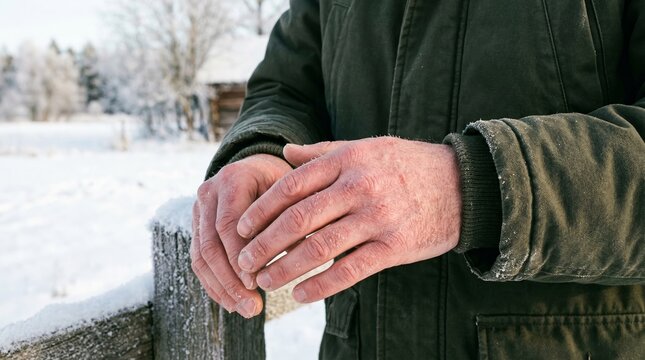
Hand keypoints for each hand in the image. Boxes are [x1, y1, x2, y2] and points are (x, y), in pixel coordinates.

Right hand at [191, 154, 291, 317]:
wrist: (263, 169)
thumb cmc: (286, 184)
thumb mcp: (294, 194)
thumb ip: (292, 220)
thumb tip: (298, 258)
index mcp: (233, 178)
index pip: (229, 224)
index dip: (239, 256)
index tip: (256, 283)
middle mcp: (210, 192)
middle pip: (211, 243)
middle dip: (231, 280)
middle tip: (252, 307)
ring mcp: (199, 209)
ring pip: (201, 255)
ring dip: (223, 288)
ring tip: (246, 310)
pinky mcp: (197, 226)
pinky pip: (199, 259)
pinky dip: (215, 284)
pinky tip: (233, 303)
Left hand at [236, 137, 461, 302]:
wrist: (462, 184)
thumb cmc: (407, 165)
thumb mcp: (366, 147)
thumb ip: (323, 152)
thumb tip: (285, 152)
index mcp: (348, 159)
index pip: (292, 186)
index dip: (261, 210)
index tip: (240, 229)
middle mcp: (360, 186)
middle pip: (299, 218)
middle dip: (264, 243)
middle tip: (243, 261)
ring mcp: (378, 217)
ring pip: (320, 247)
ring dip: (286, 268)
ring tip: (265, 281)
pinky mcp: (395, 246)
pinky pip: (351, 270)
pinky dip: (322, 286)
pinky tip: (302, 295)